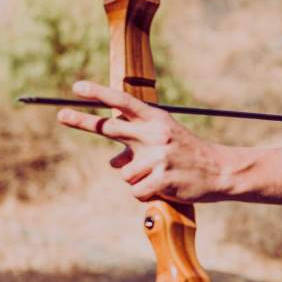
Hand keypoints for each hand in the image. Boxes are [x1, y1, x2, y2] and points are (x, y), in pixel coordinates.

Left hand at [56, 81, 225, 203]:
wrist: (220, 171)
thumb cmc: (188, 154)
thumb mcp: (164, 141)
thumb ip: (136, 147)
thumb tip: (112, 163)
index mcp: (157, 120)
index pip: (124, 103)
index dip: (100, 94)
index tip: (77, 88)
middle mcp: (155, 134)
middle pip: (110, 128)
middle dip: (83, 121)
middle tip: (61, 115)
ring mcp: (158, 156)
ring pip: (123, 172)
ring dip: (136, 179)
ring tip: (159, 176)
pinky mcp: (162, 179)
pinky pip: (135, 191)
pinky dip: (145, 194)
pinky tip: (164, 188)